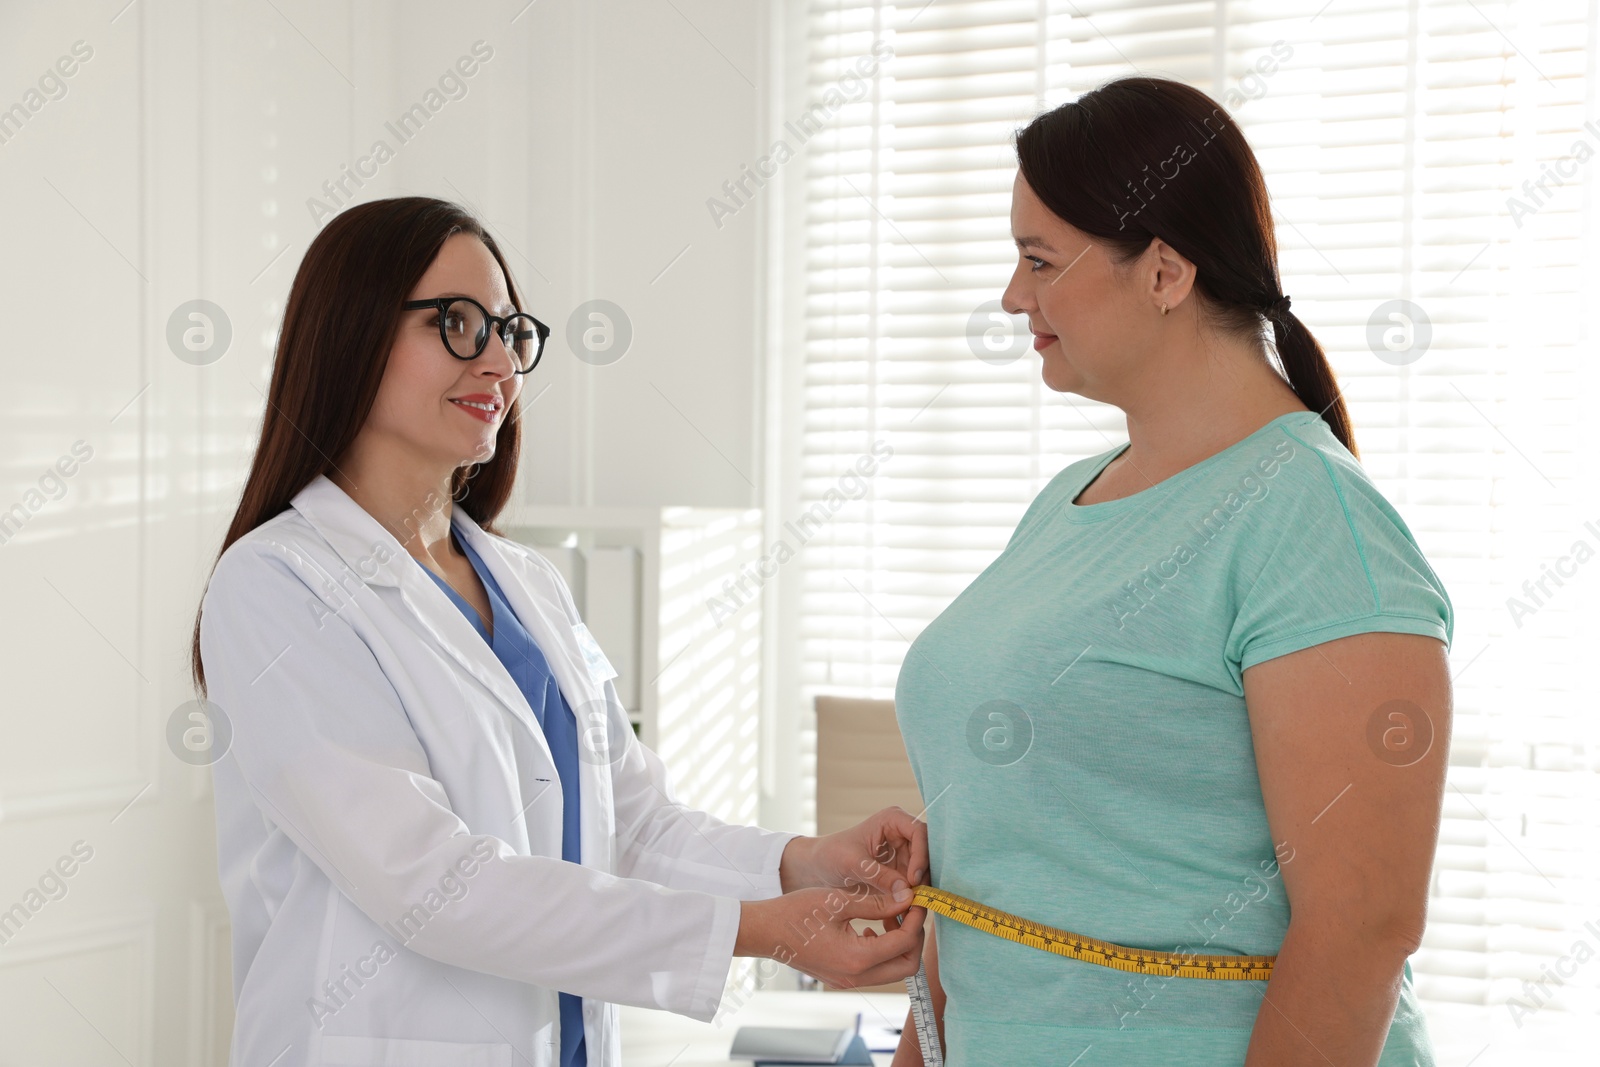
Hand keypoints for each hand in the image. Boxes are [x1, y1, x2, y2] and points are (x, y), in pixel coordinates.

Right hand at [736, 885, 925, 988]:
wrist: (765, 932)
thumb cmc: (796, 912)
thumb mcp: (839, 901)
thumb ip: (877, 903)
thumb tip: (908, 897)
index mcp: (857, 957)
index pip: (906, 943)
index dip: (917, 919)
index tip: (917, 898)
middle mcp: (856, 976)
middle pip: (907, 965)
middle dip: (914, 937)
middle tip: (909, 910)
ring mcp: (849, 981)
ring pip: (894, 970)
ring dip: (900, 944)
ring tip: (890, 915)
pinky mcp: (843, 978)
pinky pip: (876, 970)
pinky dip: (884, 951)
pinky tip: (871, 927)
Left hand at [780, 806, 928, 901]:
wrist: (818, 868)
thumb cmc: (831, 855)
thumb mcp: (853, 863)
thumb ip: (879, 876)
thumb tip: (907, 894)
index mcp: (892, 820)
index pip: (919, 833)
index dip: (921, 855)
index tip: (913, 880)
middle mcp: (902, 834)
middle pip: (927, 853)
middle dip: (923, 877)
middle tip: (915, 900)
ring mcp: (904, 854)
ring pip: (924, 872)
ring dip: (919, 891)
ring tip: (909, 910)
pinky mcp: (901, 872)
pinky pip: (914, 886)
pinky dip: (911, 899)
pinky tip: (903, 913)